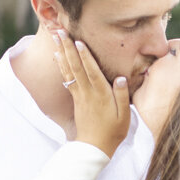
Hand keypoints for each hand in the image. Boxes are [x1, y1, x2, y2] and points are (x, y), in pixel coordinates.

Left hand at [53, 31, 129, 157]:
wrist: (94, 147)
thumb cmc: (113, 132)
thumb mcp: (124, 116)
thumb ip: (122, 96)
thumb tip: (121, 78)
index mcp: (101, 95)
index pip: (92, 72)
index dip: (85, 56)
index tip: (78, 41)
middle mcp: (87, 92)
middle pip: (76, 67)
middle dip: (68, 48)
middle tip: (60, 32)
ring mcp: (79, 95)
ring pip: (69, 70)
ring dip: (62, 53)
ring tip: (56, 38)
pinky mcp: (75, 99)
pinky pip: (67, 79)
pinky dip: (61, 66)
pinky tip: (57, 56)